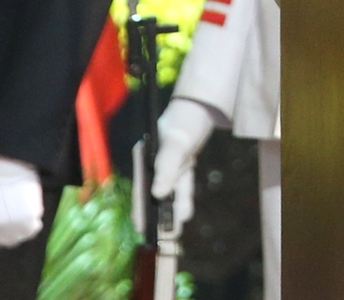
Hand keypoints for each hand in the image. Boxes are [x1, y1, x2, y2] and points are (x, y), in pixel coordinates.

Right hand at [145, 97, 217, 233]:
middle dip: (157, 215)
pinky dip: (184, 198)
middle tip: (161, 237)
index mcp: (144, 158)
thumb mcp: (176, 143)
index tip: (141, 229)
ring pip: (170, 192)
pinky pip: (182, 185)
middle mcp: (154, 164)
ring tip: (175, 231)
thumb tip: (158, 194)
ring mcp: (169, 165)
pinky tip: (185, 213)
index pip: (141, 188)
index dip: (140, 209)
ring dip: (172, 210)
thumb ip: (167, 167)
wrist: (203, 106)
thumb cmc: (185, 121)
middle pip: (154, 193)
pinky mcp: (183, 164)